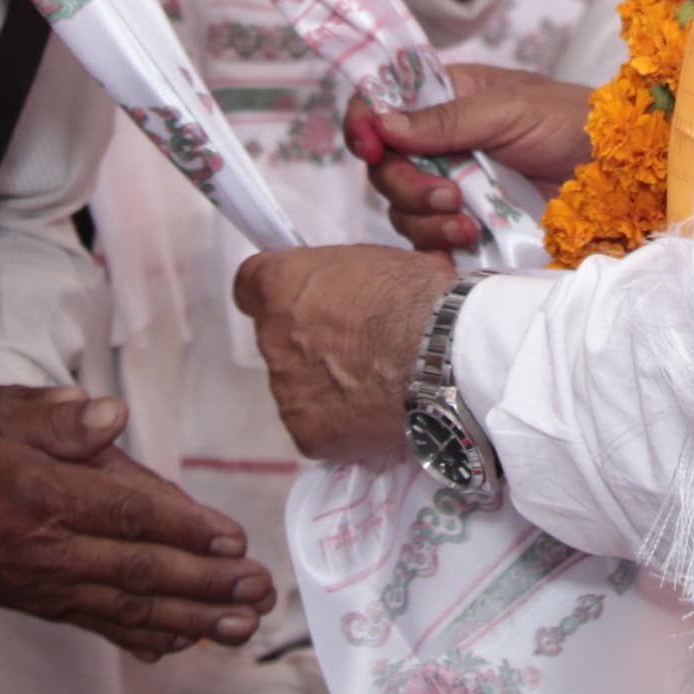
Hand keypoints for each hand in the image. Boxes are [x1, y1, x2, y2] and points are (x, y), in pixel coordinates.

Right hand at [0, 386, 272, 660]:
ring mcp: (52, 585)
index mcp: (50, 496)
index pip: (131, 515)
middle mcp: (55, 549)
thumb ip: (59, 416)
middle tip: (260, 592)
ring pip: (131, 608)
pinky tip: (183, 643)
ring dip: (192, 620)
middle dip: (208, 585)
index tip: (234, 540)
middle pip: (143, 571)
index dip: (186, 528)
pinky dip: (145, 638)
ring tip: (242, 627)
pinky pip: (103, 626)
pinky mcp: (46, 605)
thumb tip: (114, 415)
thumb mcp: (3, 415)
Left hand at [231, 245, 448, 461]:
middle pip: (279, 341)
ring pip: (298, 387)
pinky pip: (318, 427)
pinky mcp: (307, 433)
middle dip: (310, 344)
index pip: (249, 287)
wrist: (444, 356)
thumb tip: (343, 291)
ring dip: (327, 385)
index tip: (294, 300)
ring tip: (378, 381)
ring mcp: (287, 390)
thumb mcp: (374, 261)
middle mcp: (272, 337)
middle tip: (358, 346)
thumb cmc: (418, 299)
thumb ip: (338, 279)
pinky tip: (376, 411)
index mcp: (282, 285)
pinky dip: (342, 424)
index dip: (274, 294)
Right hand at [353, 61, 595, 251]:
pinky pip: (429, 244)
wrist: (623, 176)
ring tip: (469, 223)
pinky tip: (465, 246)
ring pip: (402, 210)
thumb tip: (383, 124)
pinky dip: (439, 248)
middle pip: (385, 168)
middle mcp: (441, 144)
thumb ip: (447, 118)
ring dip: (426, 220)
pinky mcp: (467, 228)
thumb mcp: (512, 109)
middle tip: (448, 194)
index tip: (371, 146)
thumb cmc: (573, 123)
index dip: (364, 126)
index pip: (381, 107)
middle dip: (406, 185)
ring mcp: (453, 188)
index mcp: (446, 100)